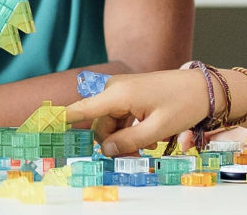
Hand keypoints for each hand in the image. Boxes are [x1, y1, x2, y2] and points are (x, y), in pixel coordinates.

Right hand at [65, 70, 209, 156]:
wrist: (204, 87)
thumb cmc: (183, 105)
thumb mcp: (158, 130)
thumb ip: (129, 142)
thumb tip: (106, 152)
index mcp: (117, 95)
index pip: (81, 110)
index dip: (62, 119)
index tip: (42, 124)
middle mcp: (114, 89)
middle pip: (99, 123)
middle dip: (111, 143)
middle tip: (135, 159)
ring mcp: (121, 90)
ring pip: (109, 121)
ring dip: (122, 138)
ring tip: (147, 148)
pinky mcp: (128, 93)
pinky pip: (119, 115)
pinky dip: (128, 128)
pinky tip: (146, 136)